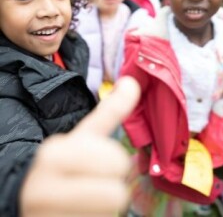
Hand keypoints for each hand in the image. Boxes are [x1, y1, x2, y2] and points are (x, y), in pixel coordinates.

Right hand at [20, 76, 140, 216]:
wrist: (28, 195)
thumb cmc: (65, 162)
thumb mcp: (83, 135)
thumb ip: (109, 111)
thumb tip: (132, 82)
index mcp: (56, 153)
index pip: (117, 163)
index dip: (116, 163)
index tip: (102, 161)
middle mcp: (44, 186)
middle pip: (117, 193)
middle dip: (113, 186)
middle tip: (95, 182)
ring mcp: (46, 214)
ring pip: (111, 213)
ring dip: (105, 207)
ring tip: (86, 199)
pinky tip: (80, 213)